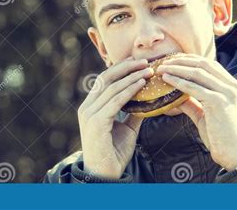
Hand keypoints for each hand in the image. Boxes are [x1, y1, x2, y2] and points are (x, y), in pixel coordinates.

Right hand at [78, 57, 152, 179]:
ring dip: (131, 77)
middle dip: (126, 68)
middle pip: (106, 79)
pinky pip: (115, 101)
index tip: (137, 61)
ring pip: (111, 88)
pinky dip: (129, 91)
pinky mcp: (96, 122)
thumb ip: (133, 112)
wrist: (105, 176)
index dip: (120, 68)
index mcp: (91, 107)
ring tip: (148, 71)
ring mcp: (89, 114)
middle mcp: (87, 108)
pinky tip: (142, 84)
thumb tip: (149, 99)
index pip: (104, 80)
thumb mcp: (127, 128)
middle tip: (145, 61)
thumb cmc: (114, 152)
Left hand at [156, 53, 236, 170]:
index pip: (211, 65)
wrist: (236, 156)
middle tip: (164, 61)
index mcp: (234, 87)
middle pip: (204, 64)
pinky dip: (178, 81)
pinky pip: (194, 88)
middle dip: (182, 60)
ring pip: (198, 73)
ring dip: (177, 68)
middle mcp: (234, 87)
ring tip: (161, 68)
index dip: (191, 60)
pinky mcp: (219, 102)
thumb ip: (193, 103)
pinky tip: (166, 79)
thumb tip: (176, 95)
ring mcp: (228, 93)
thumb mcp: (206, 115)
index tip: (174, 60)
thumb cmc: (222, 138)